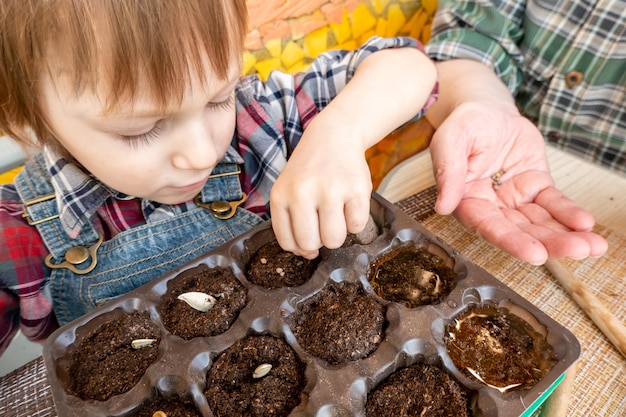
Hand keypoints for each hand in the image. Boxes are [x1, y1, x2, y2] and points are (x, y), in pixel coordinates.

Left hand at [269, 121, 371, 258]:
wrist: (334, 136)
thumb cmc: (310, 170)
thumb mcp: (289, 190)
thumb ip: (292, 223)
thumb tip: (309, 254)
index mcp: (281, 196)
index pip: (288, 242)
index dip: (300, 246)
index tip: (308, 235)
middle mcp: (303, 192)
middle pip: (311, 244)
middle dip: (319, 241)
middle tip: (323, 223)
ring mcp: (331, 190)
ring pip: (334, 240)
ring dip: (338, 233)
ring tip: (337, 213)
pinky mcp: (357, 189)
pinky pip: (357, 226)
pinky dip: (355, 221)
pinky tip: (349, 203)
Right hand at [429, 100, 607, 264]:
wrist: (486, 110)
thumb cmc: (464, 125)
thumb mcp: (449, 140)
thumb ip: (447, 171)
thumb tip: (443, 205)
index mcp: (467, 201)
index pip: (489, 226)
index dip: (511, 241)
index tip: (533, 254)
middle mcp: (492, 206)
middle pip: (521, 231)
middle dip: (550, 243)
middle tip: (578, 250)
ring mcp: (516, 199)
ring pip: (541, 222)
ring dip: (566, 235)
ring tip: (592, 245)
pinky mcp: (536, 187)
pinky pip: (554, 203)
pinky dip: (569, 214)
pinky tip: (585, 223)